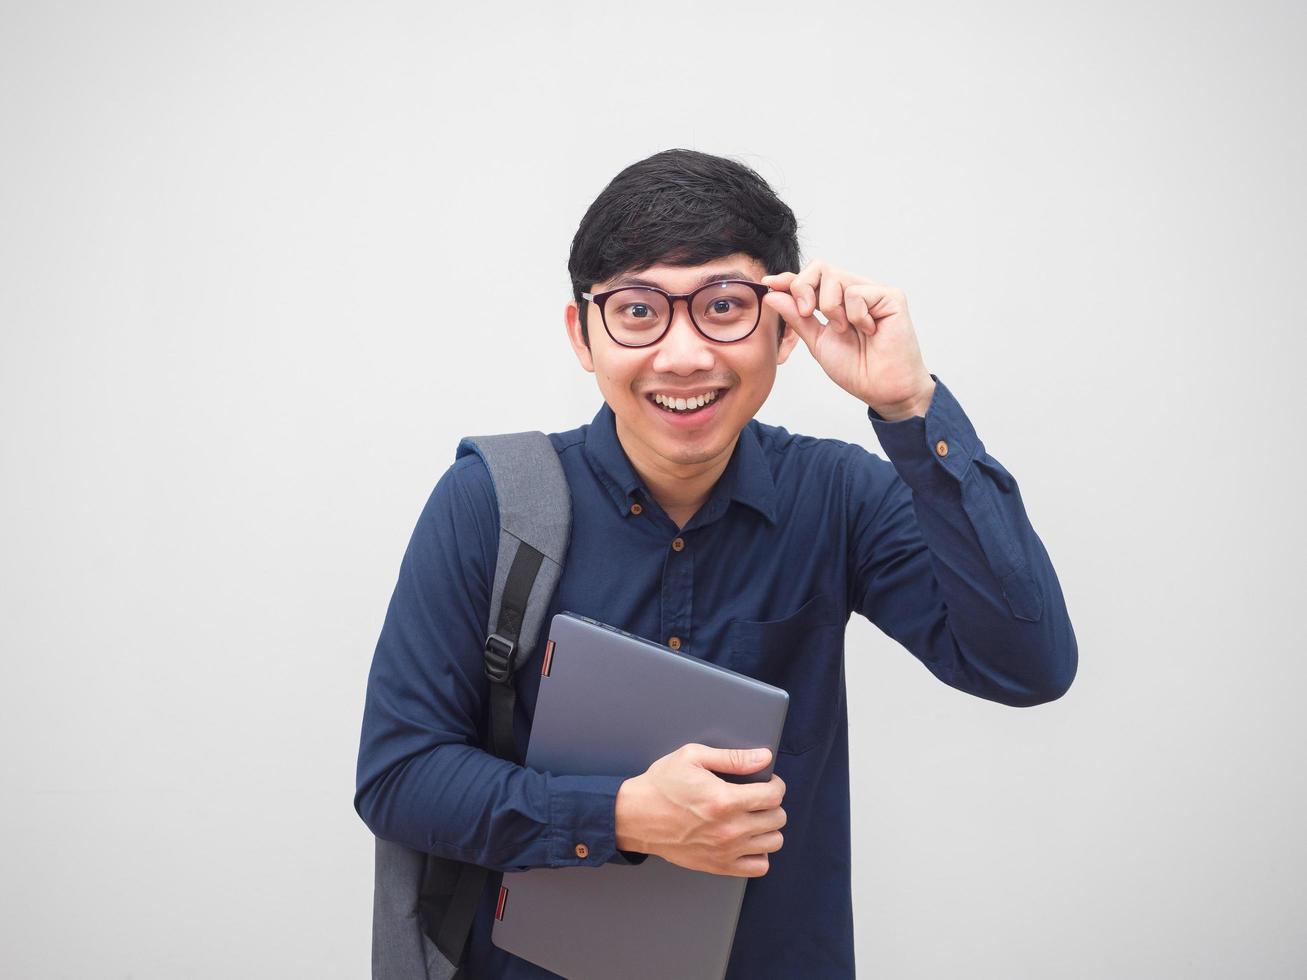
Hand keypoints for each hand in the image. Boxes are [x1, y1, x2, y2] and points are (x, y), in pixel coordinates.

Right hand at [615, 744, 786, 876]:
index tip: (768, 782)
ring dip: (768, 828)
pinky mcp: (718, 866)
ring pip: (773, 843)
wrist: (636, 817)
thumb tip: (763, 758)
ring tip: (753, 818)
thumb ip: (732, 758)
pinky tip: (747, 840)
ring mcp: (725, 851)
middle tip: (757, 798)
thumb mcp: (693, 757)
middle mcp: (729, 829)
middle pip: (777, 819)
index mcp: (725, 800)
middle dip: (772, 804)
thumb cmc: (661, 785)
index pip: (774, 795)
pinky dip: (759, 854)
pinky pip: (758, 867)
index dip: (776, 785)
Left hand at [762, 261, 935, 419]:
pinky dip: (855, 315)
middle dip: (804, 288)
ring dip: (831, 308)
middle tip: (807, 313)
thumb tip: (772, 293)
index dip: (789, 279)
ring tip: (844, 330)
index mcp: (837, 301)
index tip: (769, 283)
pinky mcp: (891, 296)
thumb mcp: (817, 341)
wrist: (881, 389)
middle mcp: (855, 291)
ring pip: (835, 277)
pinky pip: (857, 292)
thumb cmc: (855, 368)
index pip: (811, 278)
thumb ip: (797, 317)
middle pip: (819, 268)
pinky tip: (868, 331)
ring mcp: (873, 292)